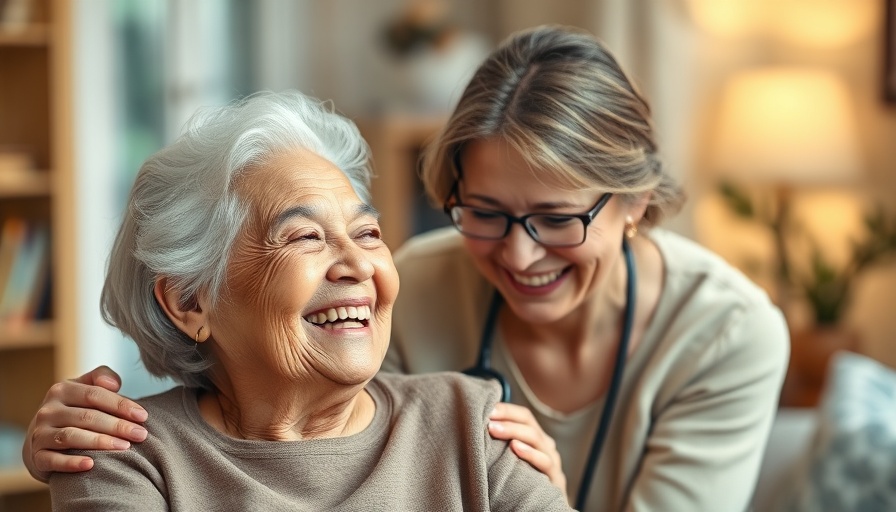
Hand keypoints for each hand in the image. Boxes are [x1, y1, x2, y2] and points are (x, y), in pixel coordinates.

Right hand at [22, 366, 147, 482]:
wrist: (42, 438)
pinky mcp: (36, 456)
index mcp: (63, 389)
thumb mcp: (85, 388)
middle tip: (141, 435)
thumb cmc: (75, 410)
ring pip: (71, 436)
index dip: (121, 405)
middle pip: (87, 416)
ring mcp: (40, 433)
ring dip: (100, 442)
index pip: (95, 394)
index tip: (143, 416)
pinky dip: (71, 463)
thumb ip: (102, 377)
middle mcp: (48, 410)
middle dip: (117, 426)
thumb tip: (114, 384)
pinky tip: (91, 464)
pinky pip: (53, 460)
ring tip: (125, 447)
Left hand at [488, 402, 567, 498]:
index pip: (524, 416)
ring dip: (514, 431)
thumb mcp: (514, 460)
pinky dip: (530, 453)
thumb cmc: (522, 482)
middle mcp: (547, 447)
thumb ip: (505, 443)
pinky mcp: (556, 480)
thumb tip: (481, 425)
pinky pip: (545, 463)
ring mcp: (553, 462)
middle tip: (487, 418)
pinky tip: (515, 448)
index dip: (507, 410)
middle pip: (530, 424)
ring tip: (495, 429)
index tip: (487, 408)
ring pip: (537, 439)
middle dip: (507, 418)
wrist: (543, 508)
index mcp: (537, 439)